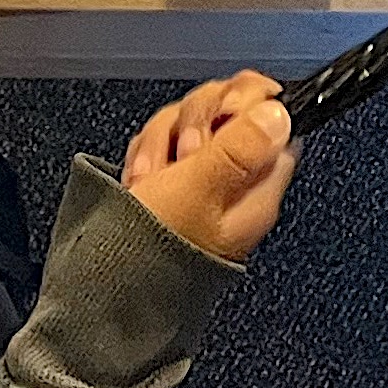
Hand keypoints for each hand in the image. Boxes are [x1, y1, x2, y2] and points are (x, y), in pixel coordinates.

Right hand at [119, 72, 298, 263]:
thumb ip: (240, 147)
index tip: (222, 109)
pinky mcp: (172, 182)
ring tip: (153, 175)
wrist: (107, 284)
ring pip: (192, 124)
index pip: (275, 125)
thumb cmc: (154, 249)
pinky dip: (148, 152)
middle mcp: (235, 185)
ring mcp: (202, 184)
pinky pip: (164, 142)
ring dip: (165, 137)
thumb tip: (281, 114)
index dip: (250, 103)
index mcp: (256, 190)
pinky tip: (141, 179)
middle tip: (184, 150)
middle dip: (198, 118)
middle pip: (230, 115)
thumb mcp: (199, 188)